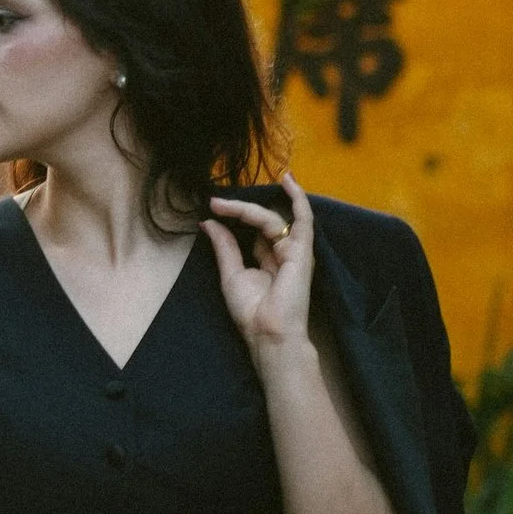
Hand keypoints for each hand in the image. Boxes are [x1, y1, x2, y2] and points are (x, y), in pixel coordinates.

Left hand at [206, 172, 316, 371]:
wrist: (267, 332)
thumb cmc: (251, 311)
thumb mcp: (230, 273)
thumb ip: (224, 246)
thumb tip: (209, 222)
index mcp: (267, 260)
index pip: (254, 229)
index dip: (235, 216)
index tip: (213, 207)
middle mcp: (282, 253)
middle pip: (262, 221)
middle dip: (239, 210)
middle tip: (216, 203)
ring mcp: (293, 250)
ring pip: (273, 218)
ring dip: (249, 208)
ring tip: (226, 203)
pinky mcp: (302, 250)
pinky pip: (304, 219)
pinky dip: (298, 199)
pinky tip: (288, 181)